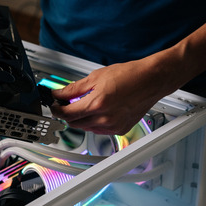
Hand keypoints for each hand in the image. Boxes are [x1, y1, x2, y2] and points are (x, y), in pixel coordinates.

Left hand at [50, 56, 180, 135]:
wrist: (151, 80)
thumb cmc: (129, 75)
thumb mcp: (96, 76)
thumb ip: (74, 88)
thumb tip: (59, 93)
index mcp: (97, 104)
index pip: (68, 114)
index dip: (57, 109)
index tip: (53, 104)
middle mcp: (105, 119)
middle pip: (75, 123)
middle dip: (68, 114)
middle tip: (66, 103)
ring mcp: (113, 126)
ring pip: (87, 128)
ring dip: (81, 118)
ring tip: (85, 104)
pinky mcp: (120, 130)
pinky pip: (99, 130)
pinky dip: (94, 122)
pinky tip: (98, 110)